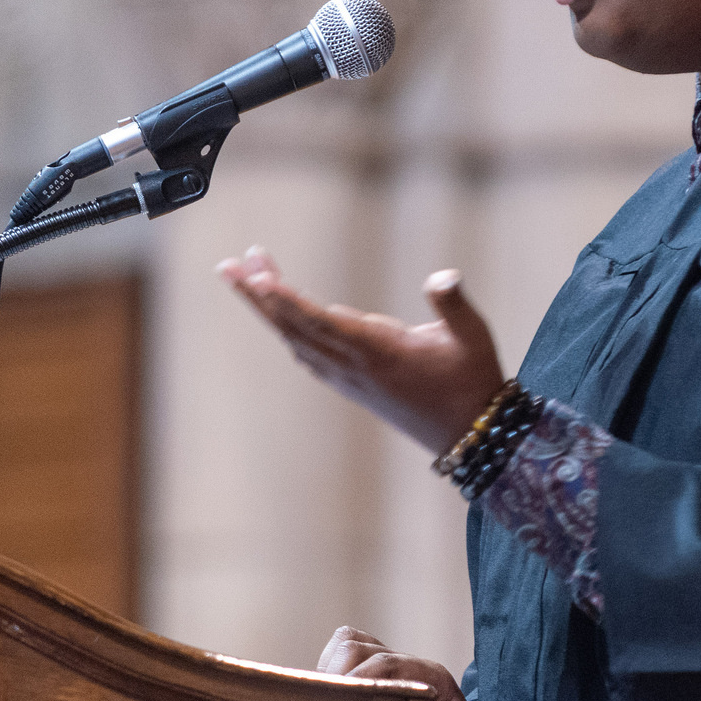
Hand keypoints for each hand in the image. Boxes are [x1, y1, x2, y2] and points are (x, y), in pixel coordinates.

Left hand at [216, 246, 504, 455]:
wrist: (471, 435)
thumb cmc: (472, 380)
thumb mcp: (472, 336)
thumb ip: (453, 303)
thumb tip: (443, 276)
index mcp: (378, 350)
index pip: (321, 321)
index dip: (287, 299)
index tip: (257, 278)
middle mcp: (354, 365)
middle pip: (294, 327)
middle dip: (259, 295)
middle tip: (228, 265)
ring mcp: (349, 378)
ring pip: (296, 340)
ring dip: (269, 309)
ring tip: (247, 277)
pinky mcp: (353, 385)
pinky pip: (308, 356)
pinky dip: (288, 331)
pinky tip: (280, 317)